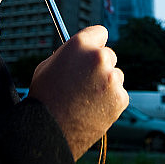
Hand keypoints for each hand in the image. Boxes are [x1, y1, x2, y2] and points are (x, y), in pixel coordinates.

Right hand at [27, 25, 128, 159]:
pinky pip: (119, 94)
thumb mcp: (49, 64)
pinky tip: (93, 109)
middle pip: (108, 55)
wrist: (49, 131)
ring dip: (106, 83)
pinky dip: (110, 100)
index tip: (92, 51)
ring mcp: (112, 78)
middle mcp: (99, 57)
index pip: (99, 33)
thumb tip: (82, 52)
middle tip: (85, 80)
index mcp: (80, 44)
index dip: (94, 43)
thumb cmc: (44, 98)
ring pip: (115, 75)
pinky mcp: (120, 98)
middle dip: (99, 65)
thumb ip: (71, 54)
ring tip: (86, 99)